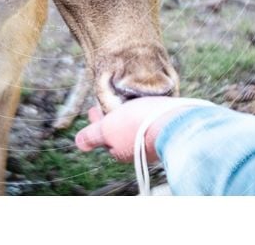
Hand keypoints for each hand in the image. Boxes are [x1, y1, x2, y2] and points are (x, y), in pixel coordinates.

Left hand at [74, 97, 195, 162]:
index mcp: (119, 150)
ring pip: (134, 128)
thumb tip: (78, 143)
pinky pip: (150, 124)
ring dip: (128, 117)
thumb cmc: (139, 126)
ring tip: (126, 103)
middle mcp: (136, 151)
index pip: (102, 135)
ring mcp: (152, 144)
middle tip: (106, 104)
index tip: (93, 108)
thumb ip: (92, 136)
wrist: (176, 124)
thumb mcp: (108, 129)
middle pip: (118, 132)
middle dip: (111, 119)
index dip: (96, 120)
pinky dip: (144, 116)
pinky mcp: (167, 133)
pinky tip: (147, 106)